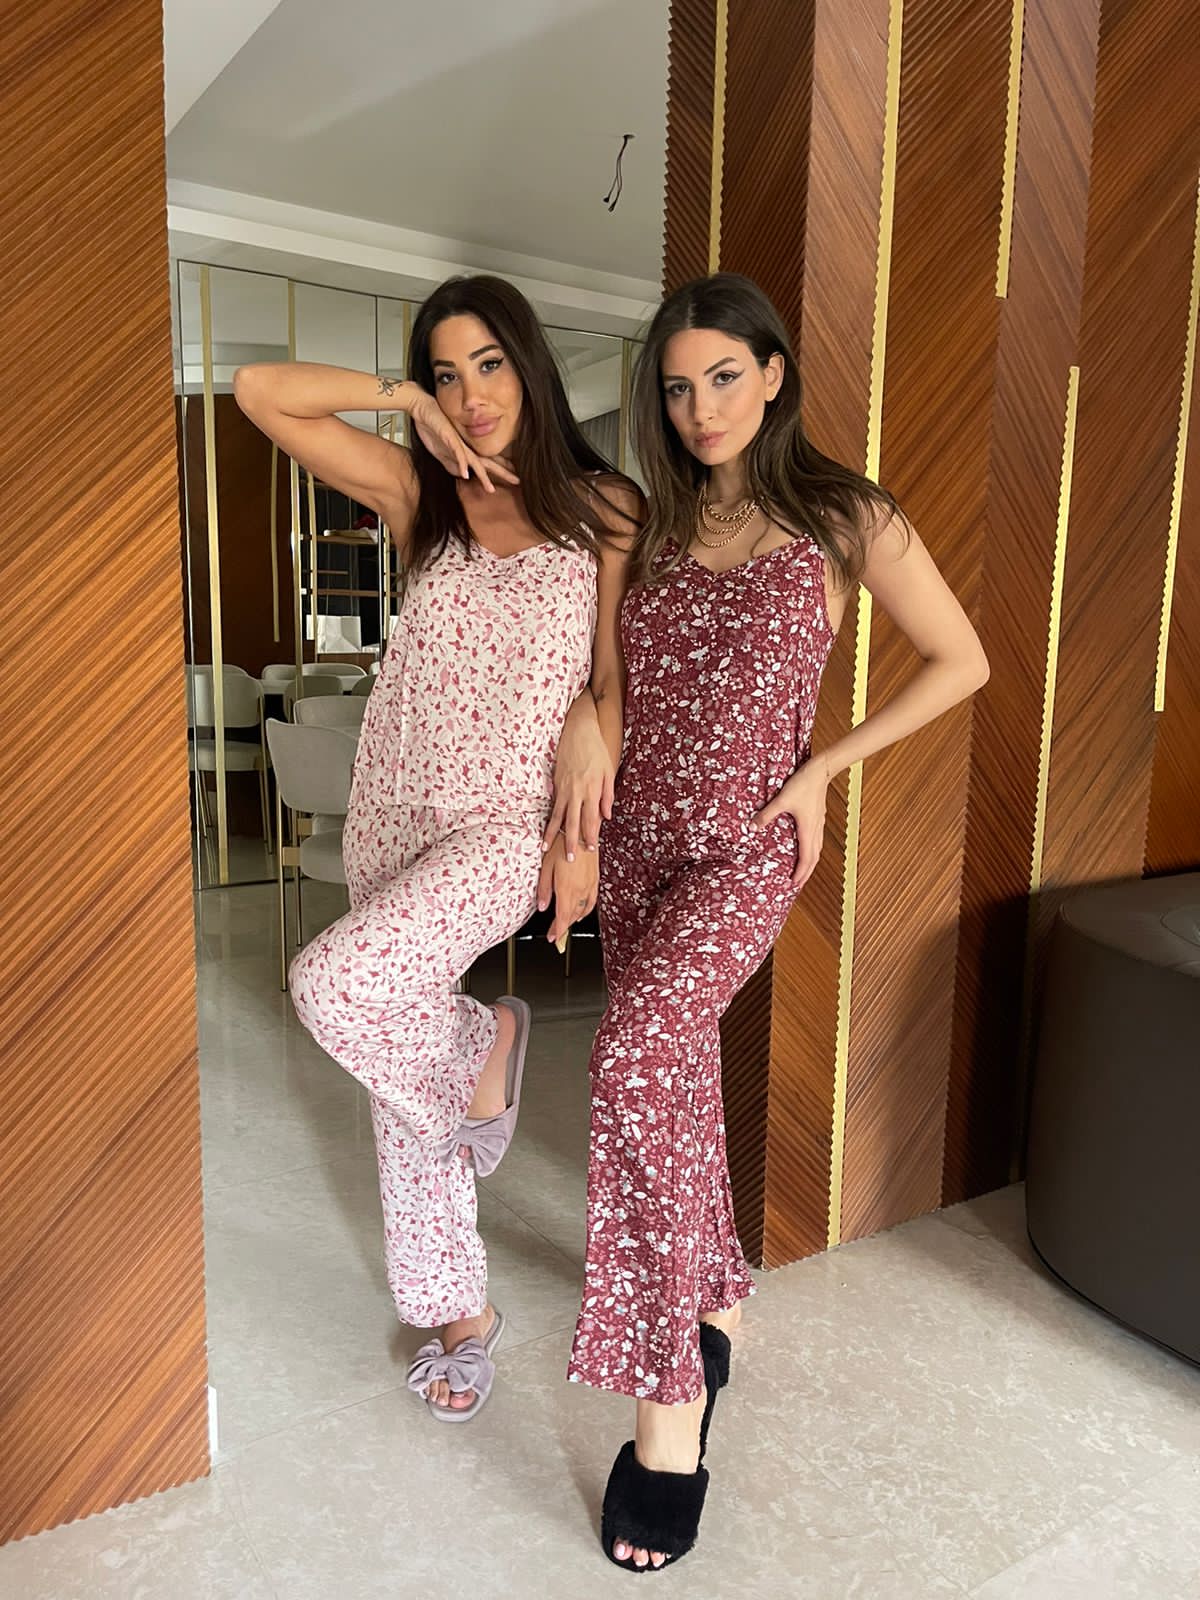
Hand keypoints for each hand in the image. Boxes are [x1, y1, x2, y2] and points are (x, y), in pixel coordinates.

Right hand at [407, 392, 518, 492]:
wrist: (422, 407)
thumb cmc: (433, 426)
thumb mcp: (442, 451)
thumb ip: (453, 463)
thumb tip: (464, 475)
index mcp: (467, 449)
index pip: (487, 461)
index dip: (500, 469)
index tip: (513, 477)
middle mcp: (466, 446)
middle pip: (487, 462)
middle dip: (502, 472)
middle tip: (518, 481)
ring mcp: (458, 442)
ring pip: (474, 461)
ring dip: (483, 475)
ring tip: (490, 489)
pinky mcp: (448, 438)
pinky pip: (456, 453)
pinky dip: (461, 464)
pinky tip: (465, 474)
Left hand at [536, 834, 598, 946]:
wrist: (582, 830)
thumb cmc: (561, 844)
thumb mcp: (546, 866)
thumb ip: (544, 889)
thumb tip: (541, 906)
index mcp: (566, 889)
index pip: (562, 918)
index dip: (557, 931)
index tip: (552, 938)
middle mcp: (580, 890)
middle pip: (572, 916)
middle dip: (563, 927)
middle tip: (555, 934)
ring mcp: (590, 885)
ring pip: (583, 910)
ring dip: (574, 920)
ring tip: (566, 925)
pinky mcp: (595, 879)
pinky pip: (591, 901)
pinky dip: (586, 910)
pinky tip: (581, 912)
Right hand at [543, 707, 613, 858]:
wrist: (578, 730)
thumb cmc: (596, 750)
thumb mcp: (609, 771)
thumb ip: (608, 795)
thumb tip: (607, 816)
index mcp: (593, 789)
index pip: (592, 819)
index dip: (591, 835)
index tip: (590, 850)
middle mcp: (578, 791)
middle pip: (573, 822)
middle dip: (571, 841)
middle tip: (569, 859)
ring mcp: (564, 788)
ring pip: (558, 816)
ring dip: (553, 834)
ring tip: (547, 849)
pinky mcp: (555, 783)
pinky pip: (552, 805)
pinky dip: (549, 819)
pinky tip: (545, 828)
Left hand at [750, 755, 830, 887]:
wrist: (821, 770)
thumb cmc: (803, 784)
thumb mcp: (782, 800)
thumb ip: (766, 814)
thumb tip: (751, 827)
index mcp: (807, 830)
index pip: (806, 859)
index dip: (800, 873)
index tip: (793, 884)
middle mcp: (815, 830)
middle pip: (814, 858)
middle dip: (806, 873)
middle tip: (797, 884)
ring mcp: (819, 824)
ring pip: (817, 850)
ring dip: (810, 863)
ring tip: (802, 871)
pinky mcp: (818, 817)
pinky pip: (816, 840)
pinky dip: (811, 850)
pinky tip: (805, 847)